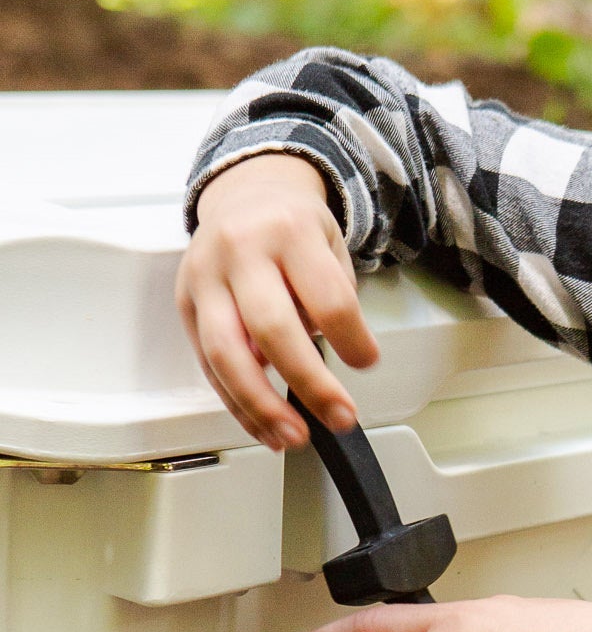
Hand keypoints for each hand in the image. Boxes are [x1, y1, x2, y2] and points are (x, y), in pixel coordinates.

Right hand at [177, 151, 380, 452]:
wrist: (246, 195)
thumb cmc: (296, 229)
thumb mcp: (329, 247)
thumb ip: (329, 300)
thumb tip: (319, 364)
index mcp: (290, 234)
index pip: (327, 298)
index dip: (352, 339)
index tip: (367, 363)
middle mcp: (240, 253)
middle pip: (271, 328)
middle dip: (308, 383)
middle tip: (339, 417)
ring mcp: (205, 278)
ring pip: (226, 352)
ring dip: (260, 406)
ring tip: (292, 437)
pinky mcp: (184, 302)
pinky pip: (206, 361)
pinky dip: (235, 400)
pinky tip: (261, 425)